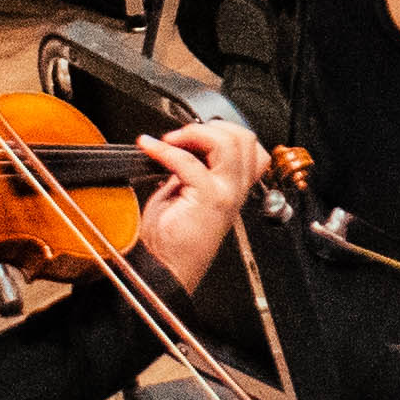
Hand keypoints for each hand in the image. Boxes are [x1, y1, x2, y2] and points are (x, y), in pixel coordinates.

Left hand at [132, 117, 267, 286]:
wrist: (164, 272)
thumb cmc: (171, 242)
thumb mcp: (184, 195)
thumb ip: (191, 171)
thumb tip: (182, 147)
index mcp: (232, 188)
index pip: (249, 147)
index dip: (223, 132)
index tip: (193, 135)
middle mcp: (234, 190)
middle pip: (243, 138)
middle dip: (210, 127)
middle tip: (181, 136)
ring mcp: (225, 194)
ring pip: (228, 143)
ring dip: (193, 133)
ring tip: (170, 141)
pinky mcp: (208, 199)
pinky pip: (189, 161)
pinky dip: (165, 149)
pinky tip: (151, 148)